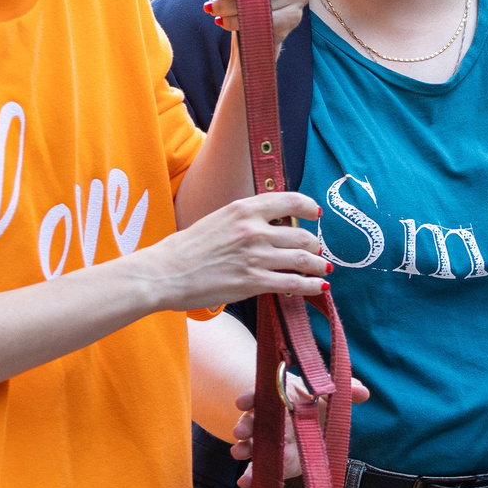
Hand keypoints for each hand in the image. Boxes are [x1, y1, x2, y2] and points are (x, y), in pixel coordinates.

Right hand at [128, 190, 326, 312]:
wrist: (164, 273)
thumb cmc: (185, 249)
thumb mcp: (217, 220)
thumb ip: (244, 221)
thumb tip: (267, 228)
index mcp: (243, 209)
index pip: (289, 201)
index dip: (309, 207)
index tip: (315, 214)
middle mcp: (254, 229)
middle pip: (302, 234)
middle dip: (314, 244)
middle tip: (316, 251)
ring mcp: (255, 256)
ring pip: (303, 258)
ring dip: (318, 264)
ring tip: (322, 268)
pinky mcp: (254, 282)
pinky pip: (294, 282)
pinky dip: (311, 285)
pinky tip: (318, 286)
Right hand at [230, 371, 371, 484]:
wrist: (313, 424)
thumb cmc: (318, 404)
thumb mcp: (331, 396)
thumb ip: (346, 392)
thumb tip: (363, 393)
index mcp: (281, 399)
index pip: (262, 395)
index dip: (251, 397)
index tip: (242, 402)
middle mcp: (270, 419)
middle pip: (254, 420)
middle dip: (245, 425)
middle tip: (241, 432)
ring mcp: (268, 441)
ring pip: (252, 443)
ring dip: (244, 448)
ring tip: (239, 453)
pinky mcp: (273, 461)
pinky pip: (258, 467)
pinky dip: (251, 475)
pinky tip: (246, 482)